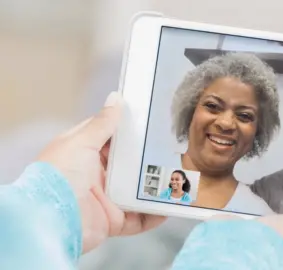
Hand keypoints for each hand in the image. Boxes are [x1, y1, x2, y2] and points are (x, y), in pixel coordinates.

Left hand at [37, 92, 165, 252]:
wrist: (52, 220)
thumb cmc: (60, 175)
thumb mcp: (81, 142)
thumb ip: (102, 124)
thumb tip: (116, 98)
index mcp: (83, 155)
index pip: (109, 139)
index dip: (127, 130)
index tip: (151, 121)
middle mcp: (95, 176)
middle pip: (127, 165)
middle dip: (147, 159)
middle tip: (172, 147)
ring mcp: (106, 199)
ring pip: (136, 190)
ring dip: (155, 186)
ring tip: (178, 176)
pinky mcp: (114, 221)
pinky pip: (139, 219)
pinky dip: (154, 215)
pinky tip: (169, 206)